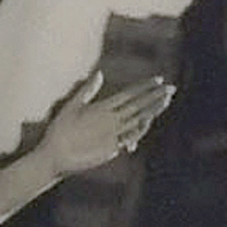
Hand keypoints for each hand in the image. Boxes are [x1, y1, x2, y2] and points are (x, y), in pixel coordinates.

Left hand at [39, 71, 175, 175]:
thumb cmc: (60, 130)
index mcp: (104, 107)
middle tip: (171, 89)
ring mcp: (114, 133)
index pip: (130, 94)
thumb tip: (99, 72)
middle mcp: (112, 119)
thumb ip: (87, 90)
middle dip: (155, 97)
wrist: (55, 154)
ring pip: (138, 120)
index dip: (144, 87)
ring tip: (165, 101)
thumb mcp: (72, 106)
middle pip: (139, 106)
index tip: (158, 78)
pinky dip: (139, 130)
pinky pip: (129, 137)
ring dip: (152, 111)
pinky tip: (147, 119)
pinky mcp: (112, 146)